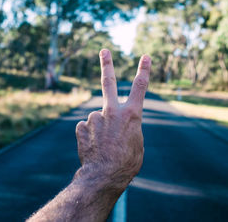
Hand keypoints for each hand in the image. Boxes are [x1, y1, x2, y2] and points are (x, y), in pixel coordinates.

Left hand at [75, 49, 150, 189]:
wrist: (104, 176)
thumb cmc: (127, 163)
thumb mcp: (137, 144)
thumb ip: (128, 128)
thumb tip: (117, 125)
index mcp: (132, 115)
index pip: (140, 87)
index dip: (144, 70)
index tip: (145, 56)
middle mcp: (113, 111)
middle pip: (108, 83)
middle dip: (107, 64)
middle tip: (104, 50)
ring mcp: (95, 118)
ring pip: (98, 119)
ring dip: (101, 129)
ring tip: (104, 146)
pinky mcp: (82, 127)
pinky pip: (87, 128)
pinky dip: (90, 136)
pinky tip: (94, 147)